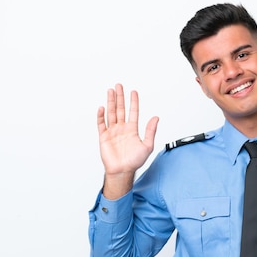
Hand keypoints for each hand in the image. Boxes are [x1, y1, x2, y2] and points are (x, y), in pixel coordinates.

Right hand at [96, 83, 158, 198]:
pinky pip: (101, 124)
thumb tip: (156, 118)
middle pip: (120, 109)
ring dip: (110, 102)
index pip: (133, 112)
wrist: (122, 171)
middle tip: (119, 85)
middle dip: (120, 97)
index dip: (133, 102)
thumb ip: (150, 131)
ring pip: (111, 113)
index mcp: (132, 130)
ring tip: (110, 91)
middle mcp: (122, 128)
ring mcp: (112, 132)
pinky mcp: (104, 137)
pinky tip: (101, 107)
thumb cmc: (134, 161)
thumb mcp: (147, 145)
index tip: (133, 91)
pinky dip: (101, 116)